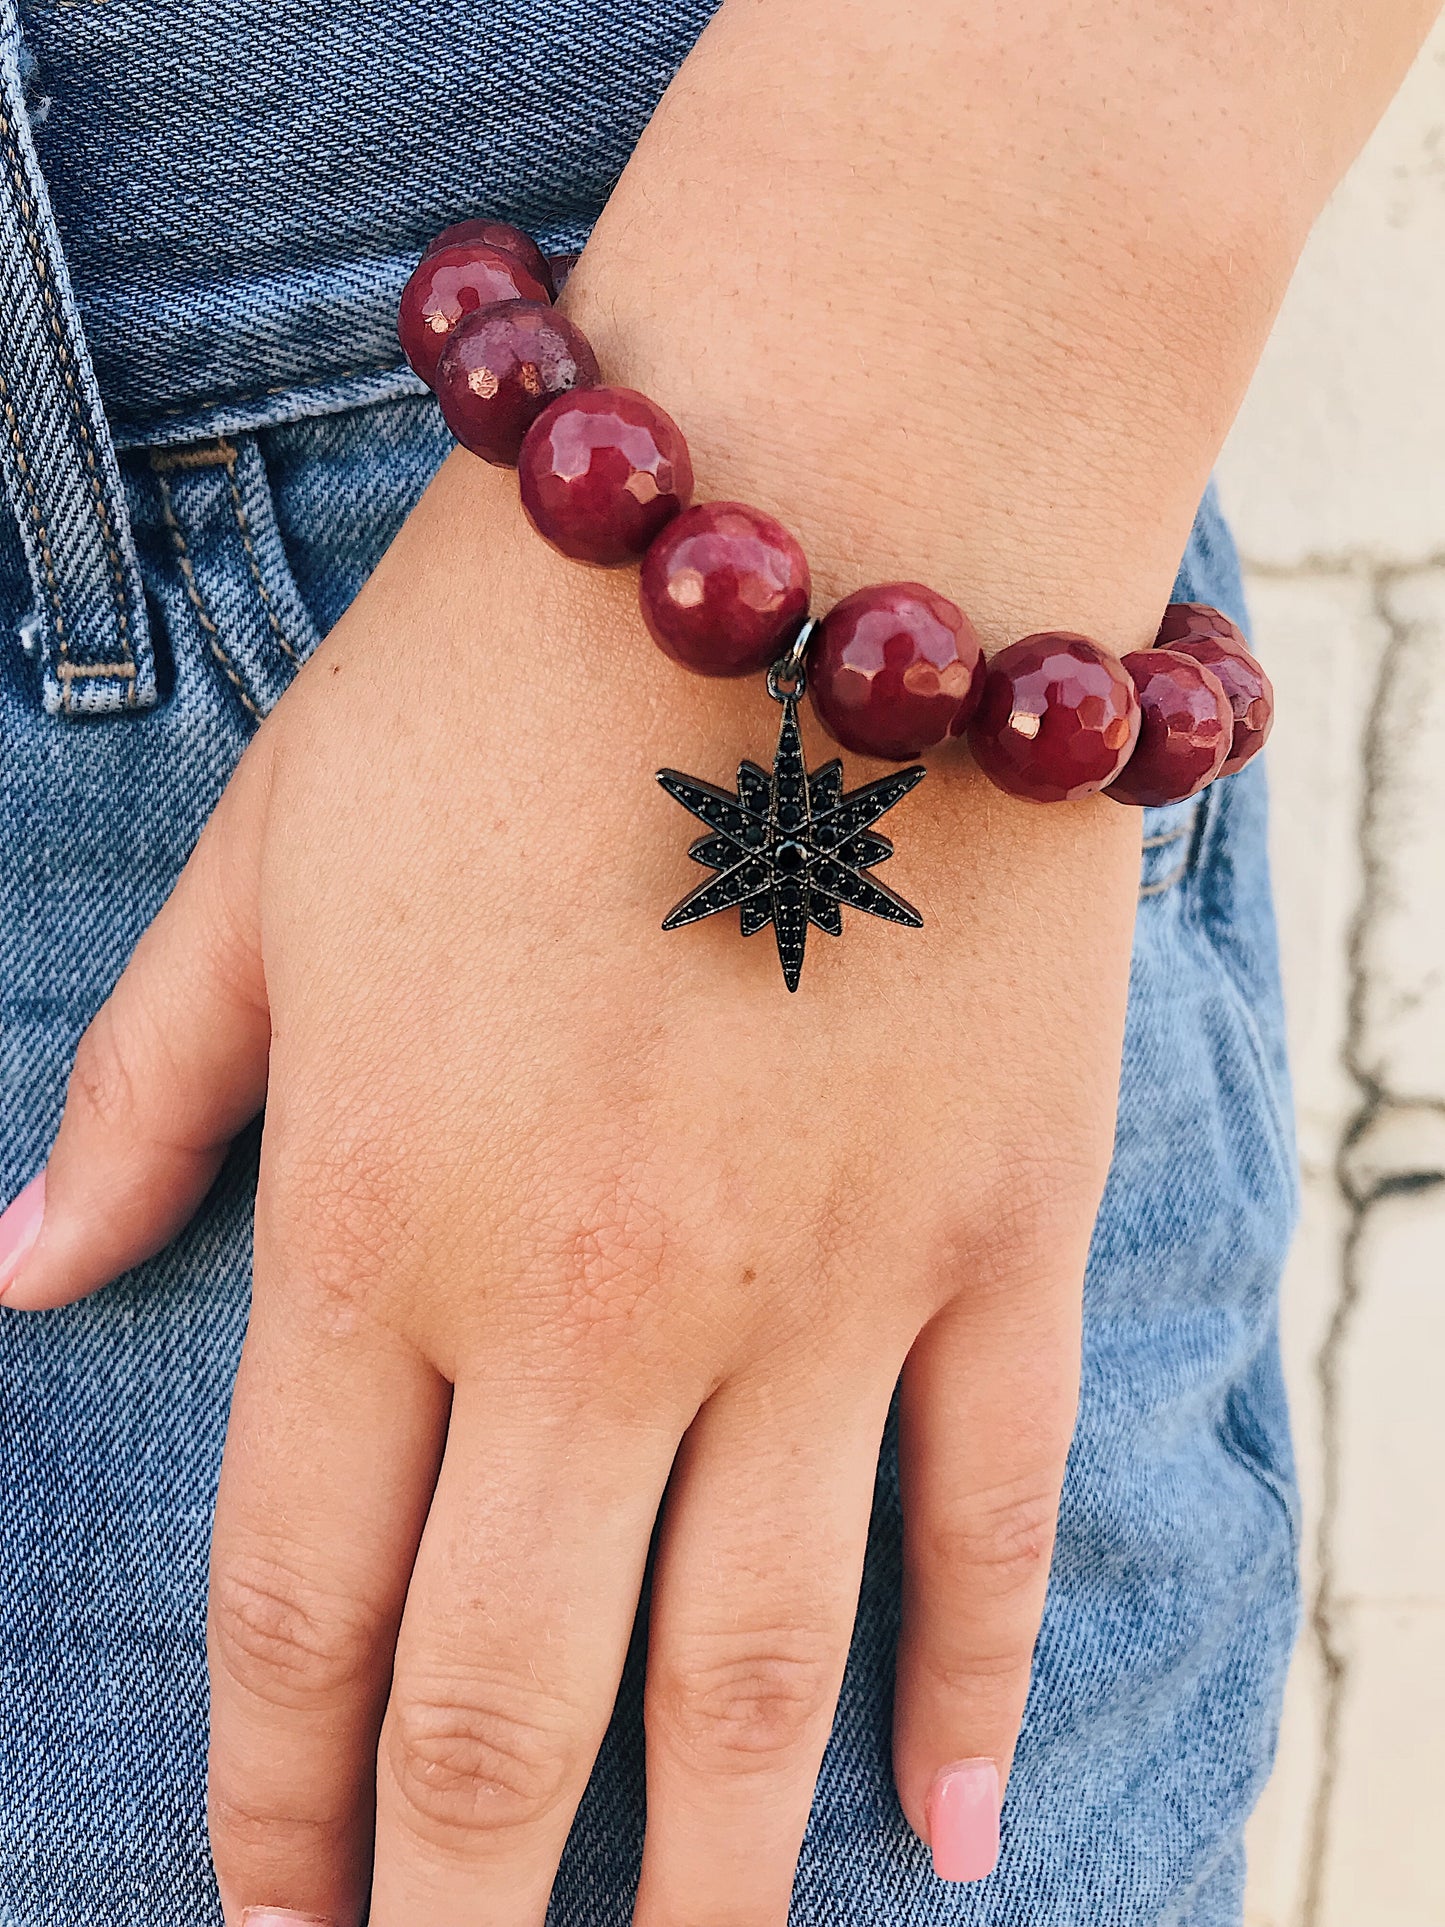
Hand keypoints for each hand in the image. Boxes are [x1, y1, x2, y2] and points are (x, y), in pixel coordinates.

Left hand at [7, 453, 1139, 1922]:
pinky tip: (941, 1837)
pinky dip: (963, 1689)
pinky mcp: (997, 1226)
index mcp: (381, 1220)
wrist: (818, 514)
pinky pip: (984, 1511)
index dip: (269, 1807)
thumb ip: (152, 1089)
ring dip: (698, 1892)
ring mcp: (820, 1285)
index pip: (301, 1605)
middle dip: (451, 1913)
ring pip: (749, 1671)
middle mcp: (591, 1306)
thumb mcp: (272, 858)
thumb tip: (23, 1277)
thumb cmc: (513, 673)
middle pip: (505, 1704)